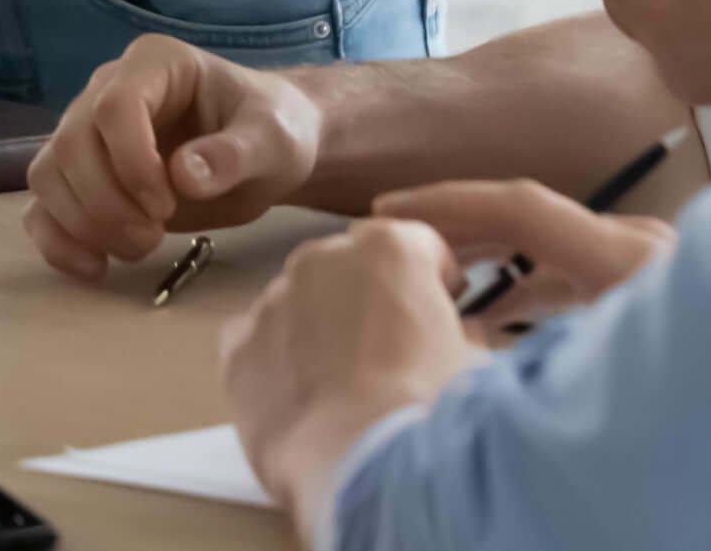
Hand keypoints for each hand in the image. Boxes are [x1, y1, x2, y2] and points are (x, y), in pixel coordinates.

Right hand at [26, 34, 323, 282]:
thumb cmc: (271, 131)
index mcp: (155, 65)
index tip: (165, 206)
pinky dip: (59, 242)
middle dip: (107, 204)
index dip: (129, 162)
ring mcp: (89, 133)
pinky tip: (96, 269)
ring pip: (48, 176)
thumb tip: (184, 175)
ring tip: (139, 249)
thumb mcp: (272, 140)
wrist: (264, 155)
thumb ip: (234, 154)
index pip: (114, 106)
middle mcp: (107, 90)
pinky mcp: (82, 178)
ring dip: (84, 224)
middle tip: (153, 238)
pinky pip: (43, 207)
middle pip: (71, 144)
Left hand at [223, 218, 478, 540]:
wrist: (367, 465)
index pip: (416, 244)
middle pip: (349, 269)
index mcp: (388, 248)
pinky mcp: (237, 346)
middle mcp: (323, 258)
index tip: (439, 311)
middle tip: (386, 355)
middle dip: (366, 300)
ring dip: (317, 328)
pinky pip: (255, 341)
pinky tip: (298, 398)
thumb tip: (459, 336)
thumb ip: (460, 330)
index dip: (432, 280)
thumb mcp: (474, 360)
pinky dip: (273, 360)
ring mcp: (273, 299)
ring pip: (298, 302)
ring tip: (339, 386)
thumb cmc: (430, 408)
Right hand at [372, 178, 673, 342]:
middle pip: (534, 222)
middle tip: (403, 246)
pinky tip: (507, 325)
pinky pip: (582, 277)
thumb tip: (470, 347)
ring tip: (441, 290)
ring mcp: (659, 266)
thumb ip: (542, 354)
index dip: (447, 203)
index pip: (520, 206)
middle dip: (464, 232)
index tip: (390, 208)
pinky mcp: (664, 292)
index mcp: (629, 258)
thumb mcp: (615, 376)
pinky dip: (536, 291)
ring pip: (558, 253)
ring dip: (498, 268)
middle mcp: (646, 248)